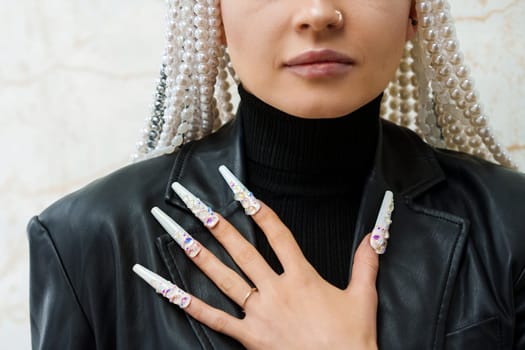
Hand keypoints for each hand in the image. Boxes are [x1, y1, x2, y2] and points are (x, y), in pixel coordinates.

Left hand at [184, 202, 378, 349]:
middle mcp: (276, 290)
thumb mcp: (363, 297)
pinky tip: (168, 290)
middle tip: (196, 204)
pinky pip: (215, 318)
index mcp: (302, 278)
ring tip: (178, 234)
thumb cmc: (352, 339)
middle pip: (242, 250)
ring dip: (199, 254)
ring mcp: (260, 313)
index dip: (260, 211)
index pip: (278, 235)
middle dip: (218, 224)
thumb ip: (365, 263)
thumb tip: (374, 235)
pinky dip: (190, 304)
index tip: (242, 192)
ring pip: (224, 278)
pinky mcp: (250, 337)